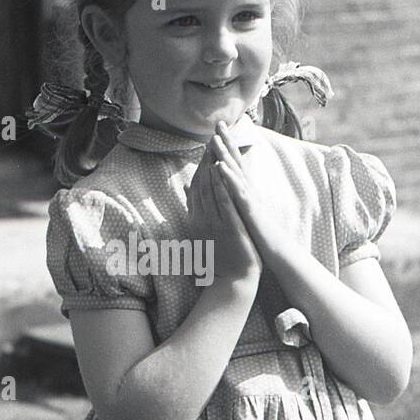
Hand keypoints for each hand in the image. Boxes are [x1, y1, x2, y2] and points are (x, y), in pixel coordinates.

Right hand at [186, 145, 261, 283]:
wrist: (232, 281)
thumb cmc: (220, 258)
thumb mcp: (203, 231)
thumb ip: (195, 210)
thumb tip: (187, 191)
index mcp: (197, 219)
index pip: (196, 187)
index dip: (200, 166)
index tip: (205, 147)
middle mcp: (202, 218)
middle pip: (202, 184)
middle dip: (206, 160)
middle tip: (210, 138)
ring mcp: (214, 222)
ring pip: (210, 189)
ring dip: (211, 166)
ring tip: (214, 146)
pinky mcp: (227, 227)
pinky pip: (222, 202)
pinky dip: (221, 185)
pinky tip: (221, 170)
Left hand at [208, 120, 286, 266]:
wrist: (275, 251)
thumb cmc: (260, 234)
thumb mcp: (245, 214)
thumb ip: (236, 200)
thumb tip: (228, 191)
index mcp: (244, 191)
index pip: (233, 164)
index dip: (225, 146)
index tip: (216, 130)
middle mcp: (248, 190)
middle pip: (236, 161)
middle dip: (227, 141)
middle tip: (219, 122)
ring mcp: (250, 198)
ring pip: (236, 172)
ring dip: (225, 154)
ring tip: (215, 139)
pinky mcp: (250, 209)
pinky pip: (238, 191)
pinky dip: (228, 177)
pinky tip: (219, 166)